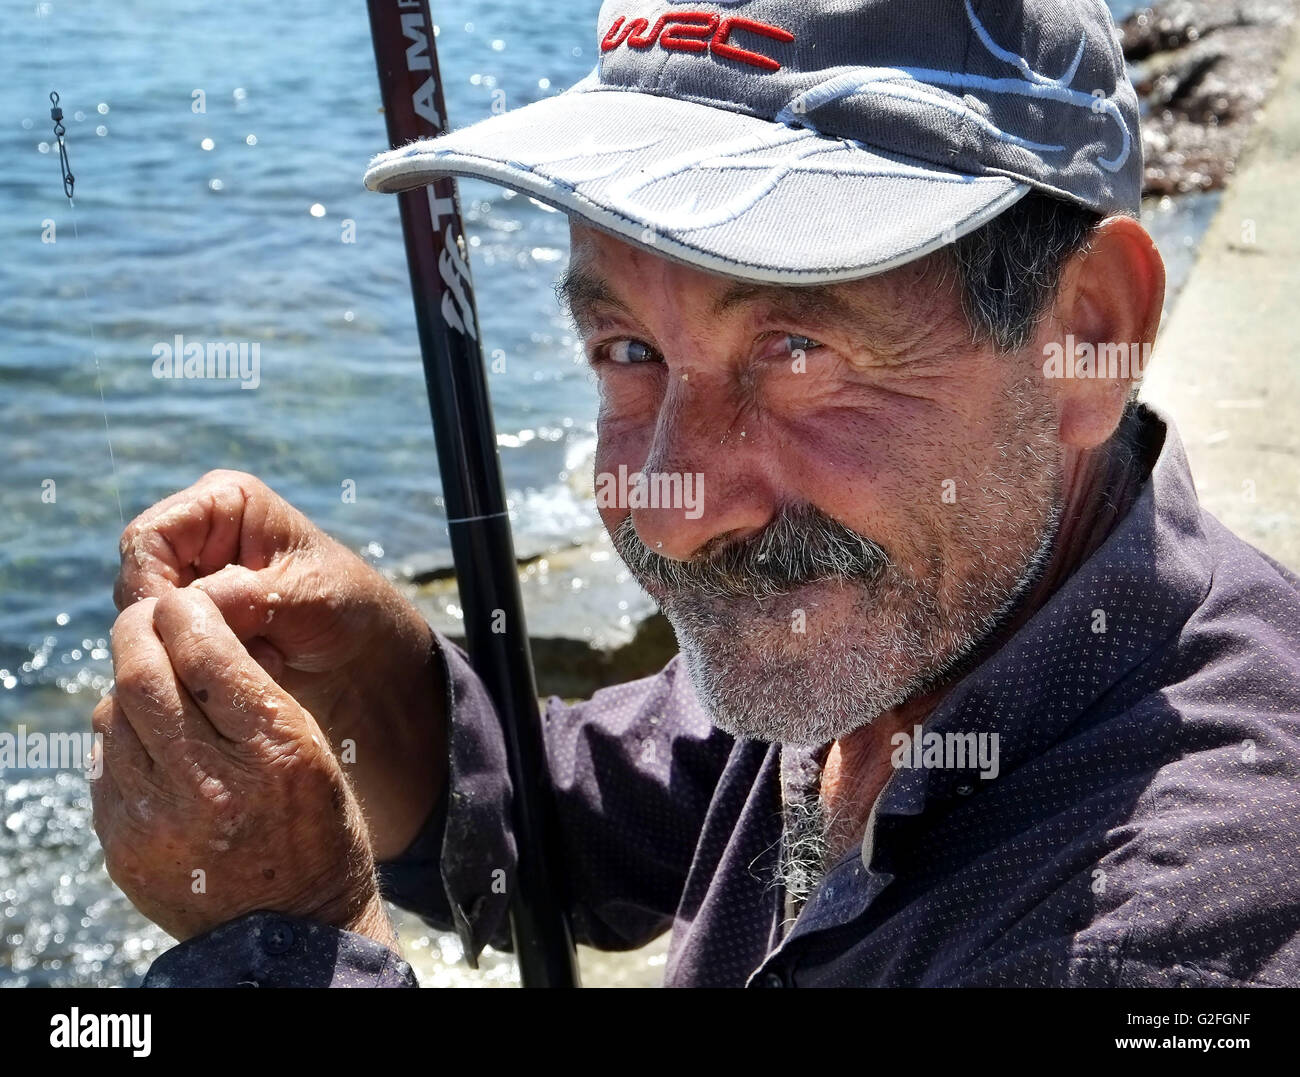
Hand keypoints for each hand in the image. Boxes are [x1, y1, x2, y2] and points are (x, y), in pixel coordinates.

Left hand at [92, 588, 395, 945]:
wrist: (291, 928)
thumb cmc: (316, 825)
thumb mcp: (314, 749)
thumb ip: (258, 691)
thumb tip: (201, 632)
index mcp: (273, 753)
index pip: (206, 653)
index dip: (187, 613)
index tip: (185, 601)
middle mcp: (209, 785)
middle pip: (142, 676)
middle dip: (140, 632)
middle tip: (149, 617)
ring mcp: (157, 820)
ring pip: (113, 716)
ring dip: (130, 685)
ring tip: (155, 681)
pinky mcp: (123, 845)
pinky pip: (105, 764)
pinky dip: (123, 737)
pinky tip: (151, 741)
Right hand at [115, 470, 443, 859]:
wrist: (365, 650)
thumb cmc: (346, 605)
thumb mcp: (301, 595)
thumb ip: (241, 597)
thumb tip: (179, 610)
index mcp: (223, 503)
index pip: (147, 538)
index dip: (150, 586)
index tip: (177, 630)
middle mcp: (198, 534)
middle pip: (136, 581)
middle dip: (174, 625)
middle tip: (231, 651)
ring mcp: (191, 578)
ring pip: (145, 622)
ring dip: (191, 649)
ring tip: (257, 657)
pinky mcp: (193, 620)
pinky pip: (165, 648)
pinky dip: (199, 665)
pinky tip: (250, 668)